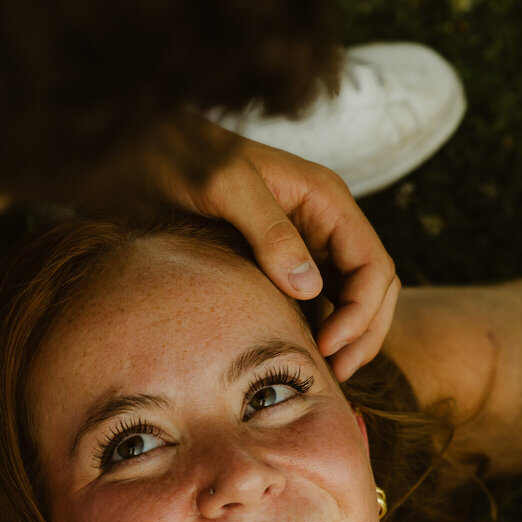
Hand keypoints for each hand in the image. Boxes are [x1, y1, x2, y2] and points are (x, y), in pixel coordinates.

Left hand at [162, 123, 399, 379]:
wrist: (147, 147)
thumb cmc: (184, 157)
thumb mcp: (224, 186)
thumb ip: (268, 231)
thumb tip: (309, 288)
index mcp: (325, 198)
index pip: (373, 265)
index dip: (361, 313)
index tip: (326, 348)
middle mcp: (325, 219)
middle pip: (374, 285)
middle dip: (364, 332)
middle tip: (334, 373)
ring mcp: (307, 239)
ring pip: (352, 296)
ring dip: (348, 335)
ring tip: (324, 371)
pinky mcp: (283, 257)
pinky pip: (319, 297)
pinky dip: (321, 327)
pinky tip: (300, 352)